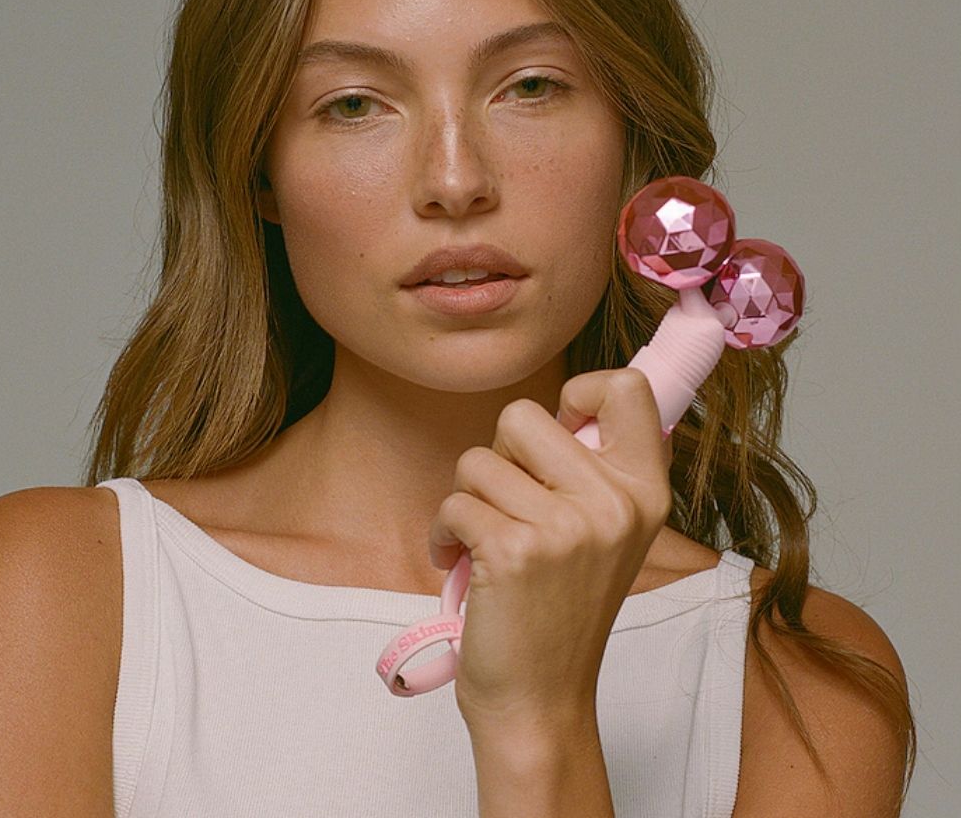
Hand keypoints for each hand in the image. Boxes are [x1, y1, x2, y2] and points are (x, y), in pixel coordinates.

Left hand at [428, 368, 672, 729]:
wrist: (541, 700)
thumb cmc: (560, 608)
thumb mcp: (607, 532)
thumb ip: (596, 467)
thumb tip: (573, 400)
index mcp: (645, 489)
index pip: (627, 387)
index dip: (579, 391)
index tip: (559, 430)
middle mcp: (615, 503)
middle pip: (522, 414)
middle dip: (498, 457)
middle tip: (508, 507)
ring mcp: (567, 527)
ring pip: (477, 460)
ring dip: (467, 500)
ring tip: (484, 543)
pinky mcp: (514, 551)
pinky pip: (453, 503)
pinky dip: (443, 533)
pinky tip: (462, 564)